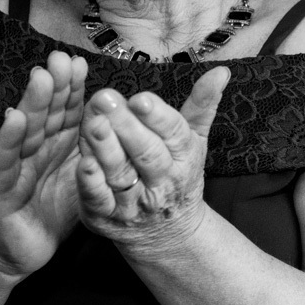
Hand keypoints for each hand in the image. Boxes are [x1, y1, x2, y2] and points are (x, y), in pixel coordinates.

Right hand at [0, 51, 86, 278]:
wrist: (29, 248)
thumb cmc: (60, 205)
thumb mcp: (87, 171)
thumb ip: (101, 142)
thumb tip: (128, 112)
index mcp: (60, 143)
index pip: (68, 110)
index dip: (72, 88)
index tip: (80, 62)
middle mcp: (38, 148)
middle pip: (47, 113)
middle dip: (54, 85)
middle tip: (60, 57)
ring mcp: (17, 166)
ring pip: (26, 130)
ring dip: (33, 102)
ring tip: (41, 77)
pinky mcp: (1, 189)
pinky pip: (5, 162)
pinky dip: (9, 139)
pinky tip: (13, 117)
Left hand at [76, 67, 230, 258]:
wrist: (167, 233)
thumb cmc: (178, 175)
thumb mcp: (195, 140)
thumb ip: (202, 104)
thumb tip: (221, 71)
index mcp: (184, 157)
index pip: (174, 133)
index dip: (158, 116)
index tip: (141, 98)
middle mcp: (162, 181)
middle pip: (146, 153)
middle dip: (126, 126)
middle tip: (106, 98)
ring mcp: (134, 202)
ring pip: (120, 174)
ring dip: (106, 149)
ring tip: (93, 123)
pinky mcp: (107, 217)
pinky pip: (99, 200)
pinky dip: (91, 184)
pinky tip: (82, 163)